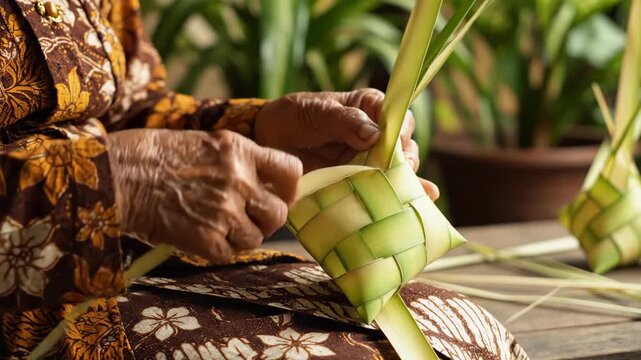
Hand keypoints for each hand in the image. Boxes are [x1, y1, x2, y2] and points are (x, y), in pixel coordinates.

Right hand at [107, 129, 301, 261]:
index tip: (278, 194)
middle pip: (279, 213)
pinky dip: (217, 250)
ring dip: (239, 237)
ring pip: (256, 238)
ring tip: (215, 226)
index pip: (292, 171)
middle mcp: (239, 180)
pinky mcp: (207, 239)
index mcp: (240, 151)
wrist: (117, 175)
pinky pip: (230, 254)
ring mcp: (224, 211)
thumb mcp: (207, 142)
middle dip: (265, 220)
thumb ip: (240, 161)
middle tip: (245, 218)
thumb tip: (264, 184)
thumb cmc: (155, 155)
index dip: (288, 188)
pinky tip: (199, 236)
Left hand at [254, 88, 438, 198]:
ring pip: (398, 170)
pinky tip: (423, 201)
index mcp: (368, 108)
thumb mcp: (315, 112)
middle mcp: (374, 135)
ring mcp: (368, 161)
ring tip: (412, 193)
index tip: (394, 144)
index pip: (396, 116)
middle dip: (406, 161)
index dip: (400, 130)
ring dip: (407, 182)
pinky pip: (385, 188)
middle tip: (397, 173)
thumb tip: (375, 134)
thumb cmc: (292, 118)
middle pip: (404, 147)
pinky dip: (404, 194)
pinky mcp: (360, 182)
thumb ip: (344, 120)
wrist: (267, 144)